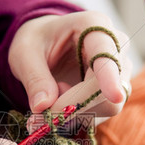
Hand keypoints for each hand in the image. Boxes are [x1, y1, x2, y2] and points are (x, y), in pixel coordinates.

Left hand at [8, 11, 132, 117]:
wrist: (46, 43)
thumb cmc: (37, 41)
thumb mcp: (25, 53)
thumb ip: (34, 79)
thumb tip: (42, 106)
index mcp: (94, 26)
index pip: (107, 55)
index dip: (110, 77)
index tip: (114, 96)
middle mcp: (115, 46)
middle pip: (109, 89)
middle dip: (75, 105)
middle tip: (43, 109)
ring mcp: (119, 70)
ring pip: (107, 106)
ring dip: (74, 112)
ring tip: (51, 96)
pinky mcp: (115, 91)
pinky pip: (100, 113)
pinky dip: (77, 117)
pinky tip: (60, 103)